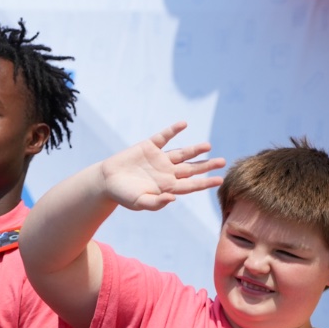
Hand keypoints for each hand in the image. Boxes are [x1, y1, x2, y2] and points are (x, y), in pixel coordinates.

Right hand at [98, 121, 225, 210]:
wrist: (106, 181)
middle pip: (191, 168)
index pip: (190, 185)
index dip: (205, 183)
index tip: (219, 180)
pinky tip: (183, 124)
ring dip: (195, 149)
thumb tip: (173, 198)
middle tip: (222, 162)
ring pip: (182, 153)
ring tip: (208, 146)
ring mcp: (159, 159)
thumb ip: (156, 203)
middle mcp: (167, 172)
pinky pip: (164, 137)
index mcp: (168, 187)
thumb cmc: (123, 195)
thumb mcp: (139, 202)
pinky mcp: (149, 147)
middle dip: (206, 165)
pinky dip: (173, 130)